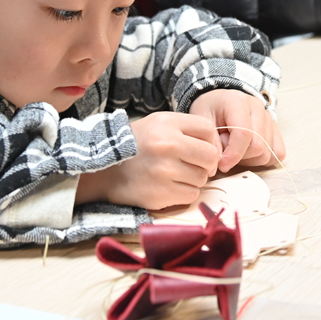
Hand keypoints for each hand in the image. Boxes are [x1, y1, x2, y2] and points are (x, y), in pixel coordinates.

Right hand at [76, 112, 218, 208]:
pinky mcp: (161, 194)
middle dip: (207, 163)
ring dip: (194, 179)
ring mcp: (164, 172)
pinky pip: (191, 195)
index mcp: (166, 125)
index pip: (208, 130)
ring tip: (176, 175)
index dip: (208, 141)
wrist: (104, 171)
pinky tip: (170, 186)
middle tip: (196, 166)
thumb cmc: (136, 146)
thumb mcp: (157, 124)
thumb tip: (216, 148)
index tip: (200, 148)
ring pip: (202, 178)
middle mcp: (167, 146)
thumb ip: (187, 129)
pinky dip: (185, 192)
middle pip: (210, 156)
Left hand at [189, 89, 283, 171]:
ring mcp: (269, 119)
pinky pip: (277, 154)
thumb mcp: (201, 120)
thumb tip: (218, 163)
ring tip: (235, 147)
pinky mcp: (276, 130)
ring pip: (267, 153)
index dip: (234, 154)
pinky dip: (263, 159)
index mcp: (238, 102)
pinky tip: (248, 153)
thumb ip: (210, 141)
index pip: (244, 133)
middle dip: (240, 157)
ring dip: (250, 159)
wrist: (220, 101)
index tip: (222, 165)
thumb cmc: (211, 110)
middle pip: (258, 146)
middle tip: (225, 150)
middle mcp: (258, 108)